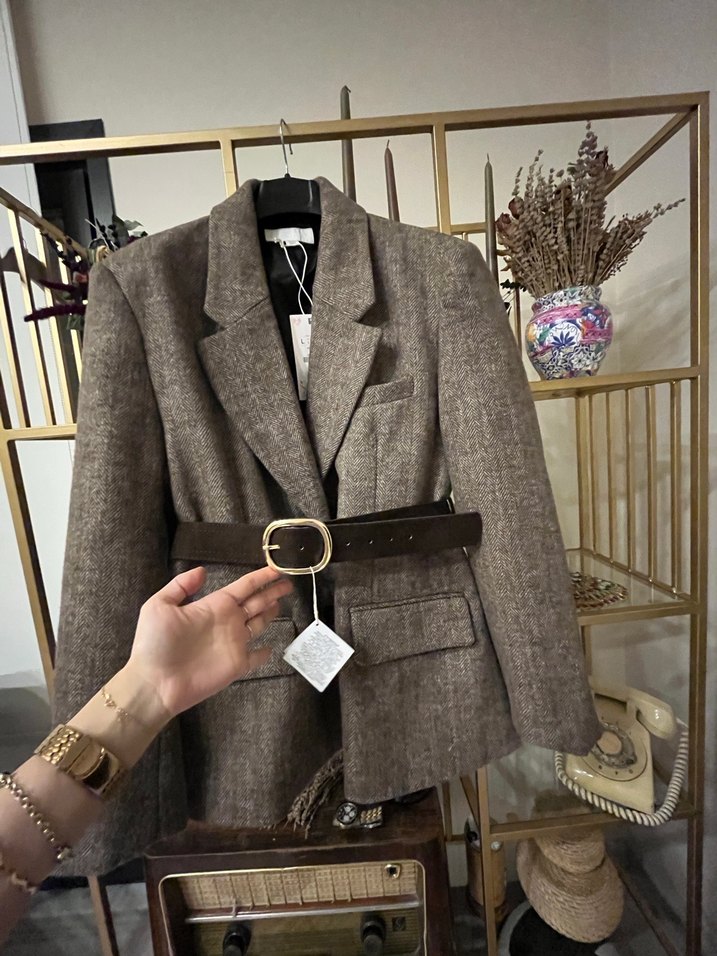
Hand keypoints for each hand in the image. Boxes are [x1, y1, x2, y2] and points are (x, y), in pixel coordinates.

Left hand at [125, 565, 293, 716]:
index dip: (260, 577)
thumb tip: (202, 571)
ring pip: (259, 624)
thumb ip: (181, 586)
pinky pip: (255, 657)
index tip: (276, 568)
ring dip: (270, 613)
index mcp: (214, 605)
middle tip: (289, 583)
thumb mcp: (159, 605)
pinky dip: (264, 653)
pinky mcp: (236, 665)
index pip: (244, 587)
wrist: (153, 682)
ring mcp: (233, 644)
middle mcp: (228, 621)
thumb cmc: (154, 644)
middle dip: (272, 592)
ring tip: (281, 603)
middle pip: (257, 602)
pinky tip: (271, 648)